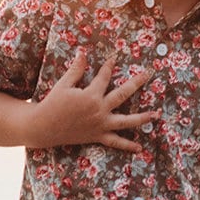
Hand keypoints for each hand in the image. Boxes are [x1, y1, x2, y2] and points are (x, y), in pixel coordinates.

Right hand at [26, 51, 156, 151]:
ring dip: (142, 118)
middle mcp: (99, 110)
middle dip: (137, 82)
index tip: (115, 57)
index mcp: (91, 95)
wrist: (43, 127)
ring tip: (156, 114)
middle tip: (149, 73)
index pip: (104, 76)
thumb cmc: (52, 103)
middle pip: (123, 94)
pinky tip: (140, 147)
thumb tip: (82, 52)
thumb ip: (76, 69)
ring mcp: (100, 124)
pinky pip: (115, 142)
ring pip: (126, 121)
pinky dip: (128, 145)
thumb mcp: (63, 84)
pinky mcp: (98, 136)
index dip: (109, 65)